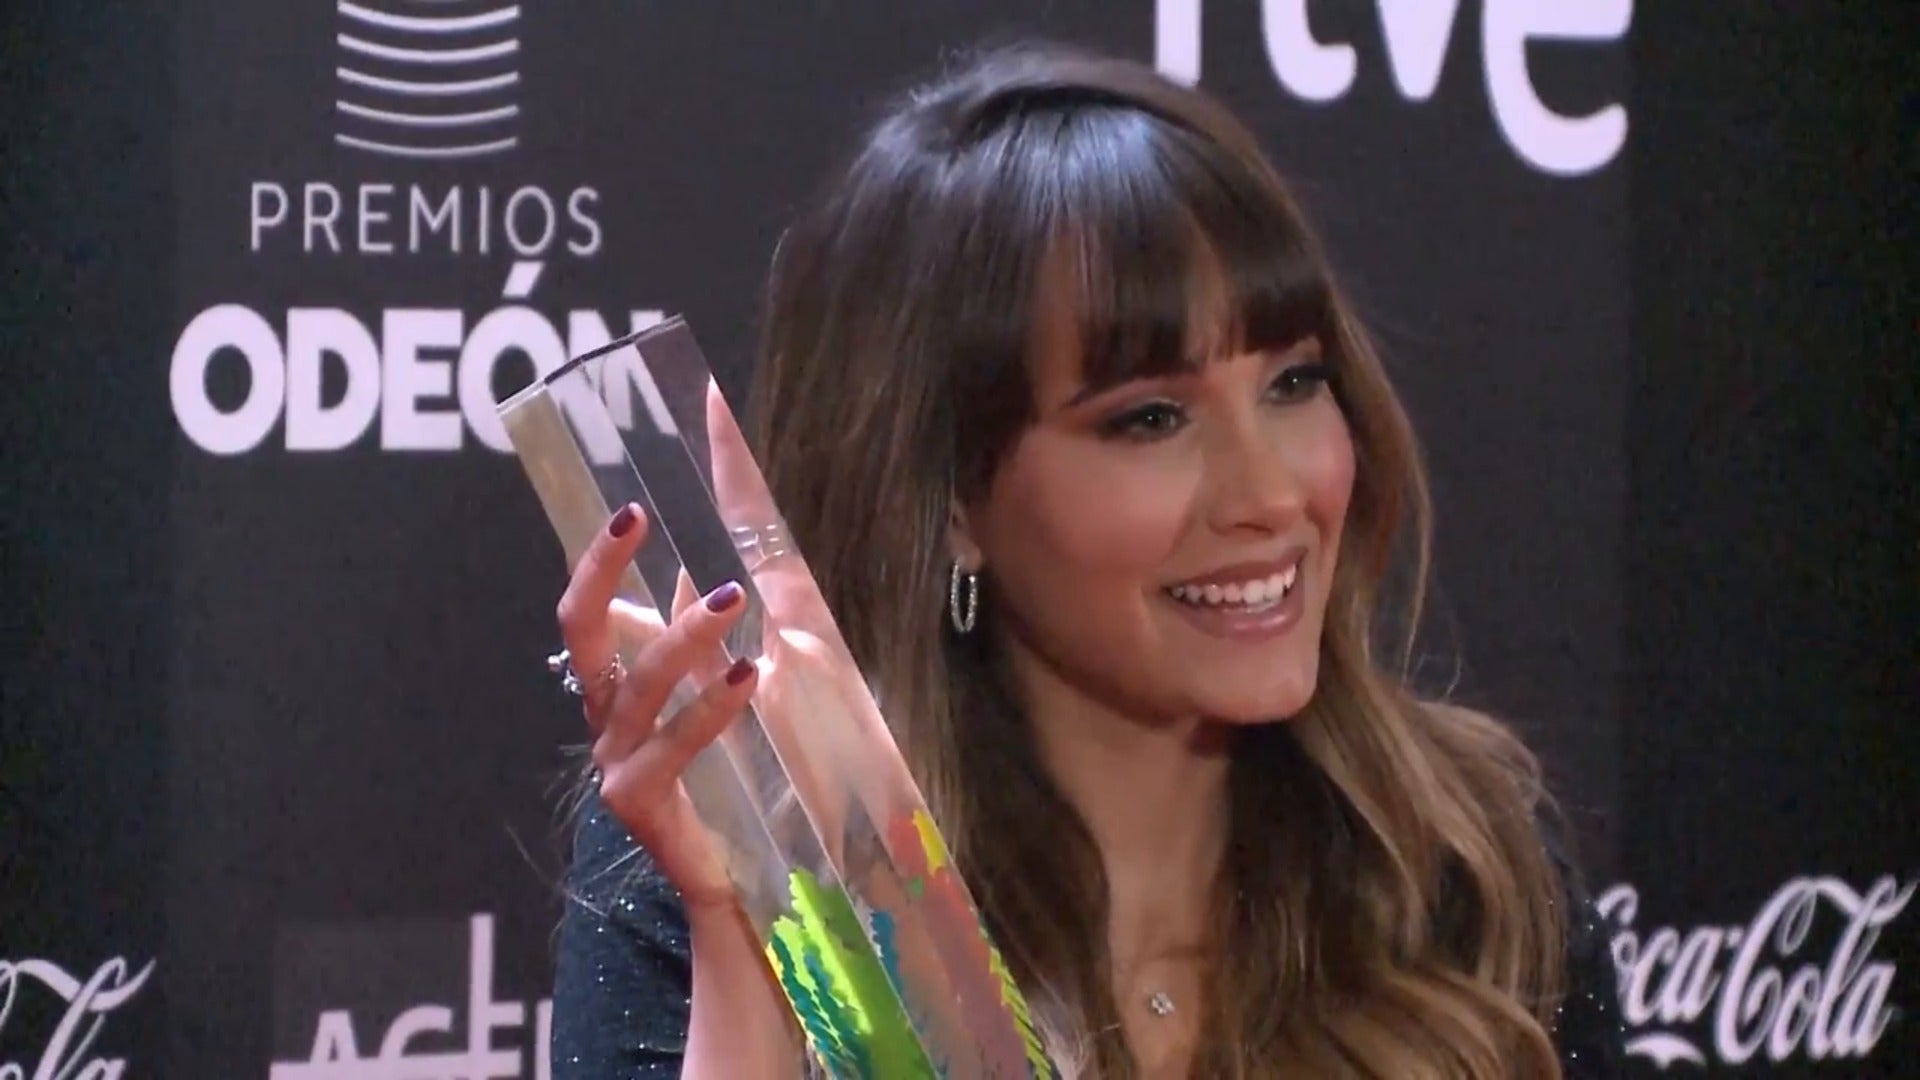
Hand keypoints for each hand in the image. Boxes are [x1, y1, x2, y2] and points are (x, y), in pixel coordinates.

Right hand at [554, 501, 757, 913]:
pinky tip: (747, 676)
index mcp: (619, 686)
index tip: (634, 503)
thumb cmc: (736, 782)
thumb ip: (704, 636)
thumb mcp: (722, 690)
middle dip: (602, 569)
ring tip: (732, 598)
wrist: (741, 878)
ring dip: (685, 634)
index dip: (604, 555)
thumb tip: (700, 565)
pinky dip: (710, 706)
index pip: (594, 607)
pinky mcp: (637, 802)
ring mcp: (615, 761)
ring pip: (638, 682)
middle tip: (636, 517)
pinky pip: (672, 743)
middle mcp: (606, 717)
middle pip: (581, 630)